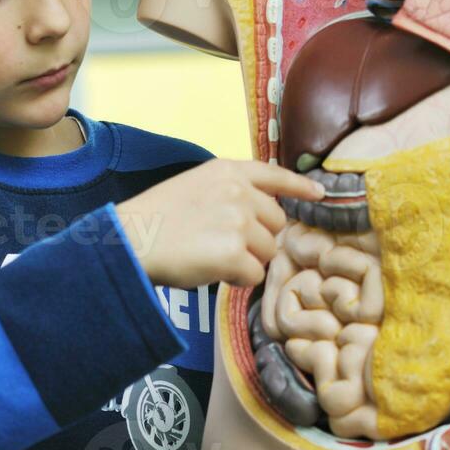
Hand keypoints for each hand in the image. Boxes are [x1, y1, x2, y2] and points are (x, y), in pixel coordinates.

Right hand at [114, 159, 324, 288]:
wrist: (129, 239)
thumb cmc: (157, 218)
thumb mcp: (195, 185)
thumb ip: (229, 191)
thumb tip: (258, 216)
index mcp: (227, 171)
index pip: (274, 175)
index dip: (300, 185)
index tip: (319, 194)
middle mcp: (238, 191)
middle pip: (276, 223)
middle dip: (258, 239)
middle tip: (223, 244)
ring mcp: (238, 221)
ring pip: (267, 252)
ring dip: (247, 260)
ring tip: (211, 255)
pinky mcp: (234, 253)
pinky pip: (254, 275)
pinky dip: (237, 279)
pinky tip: (211, 269)